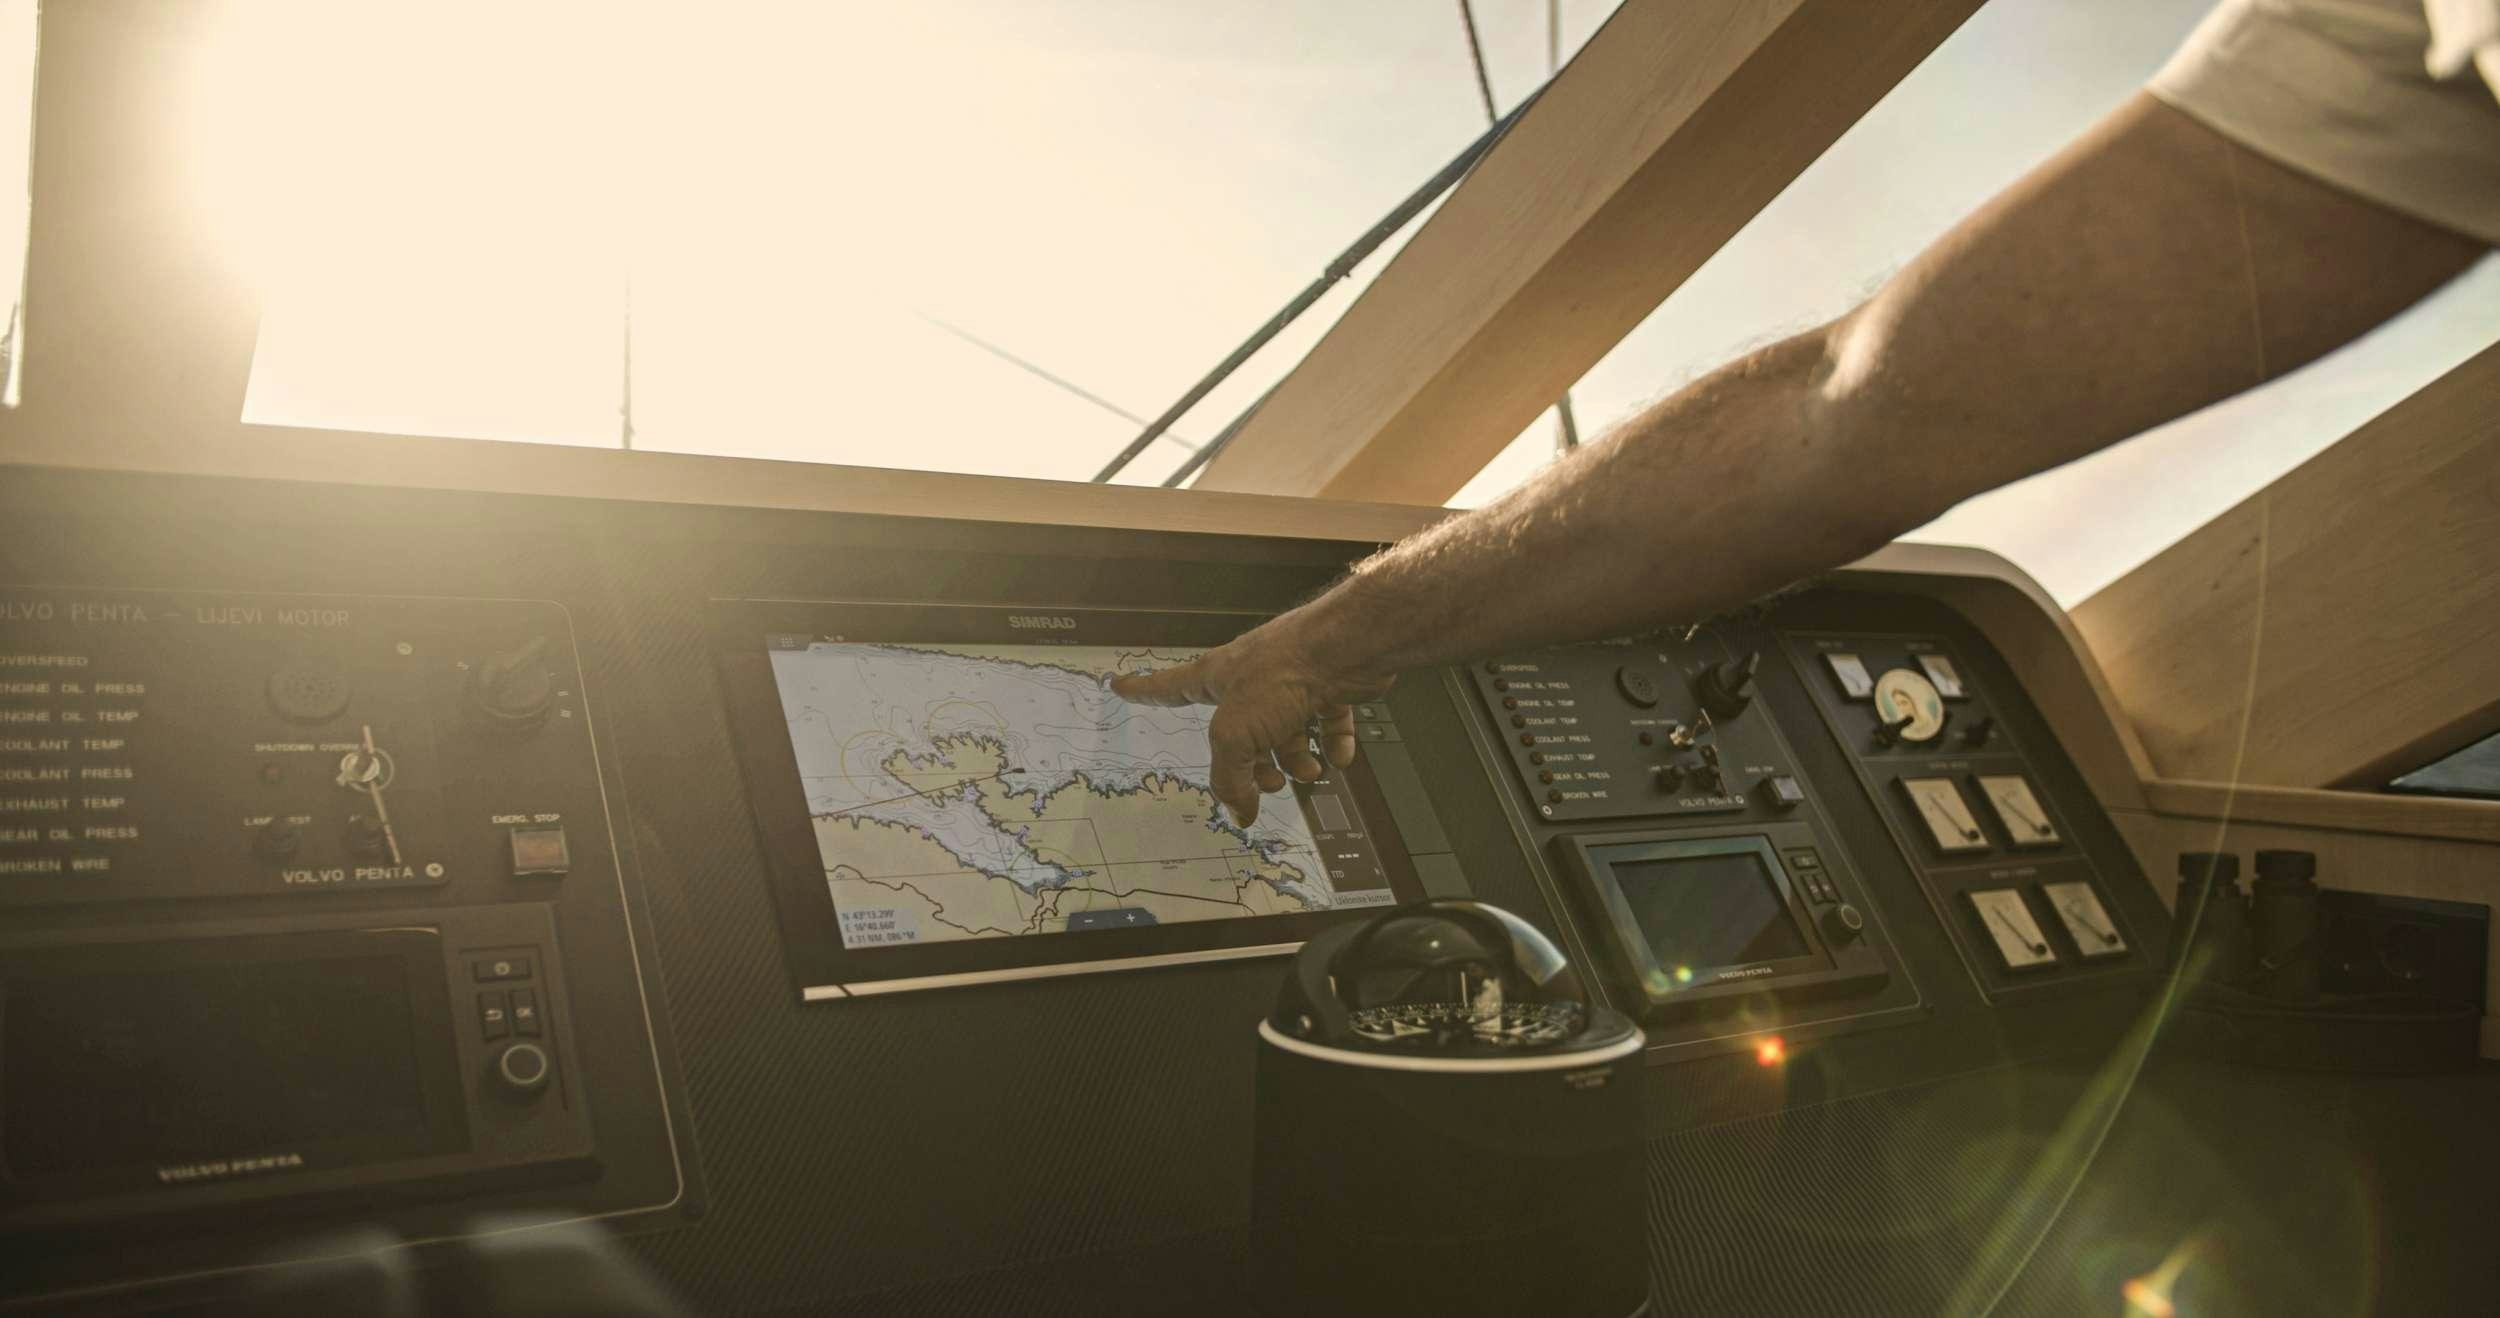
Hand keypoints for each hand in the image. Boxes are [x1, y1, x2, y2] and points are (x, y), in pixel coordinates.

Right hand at [1111, 617, 1390, 827]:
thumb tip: (1238, 813)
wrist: (1346, 649)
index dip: (1144, 691)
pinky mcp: (1328, 687)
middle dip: (1254, 763)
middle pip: (1240, 730)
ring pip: (1286, 732)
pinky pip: (1327, 724)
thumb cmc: (1284, 673)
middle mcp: (1252, 680)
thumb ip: (1230, 779)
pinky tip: (1337, 758)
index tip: (1122, 686)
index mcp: (1218, 679)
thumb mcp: (1236, 734)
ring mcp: (1291, 683)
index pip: (1170, 688)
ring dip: (1296, 760)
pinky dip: (1332, 745)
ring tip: (1307, 771)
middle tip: (1267, 783)